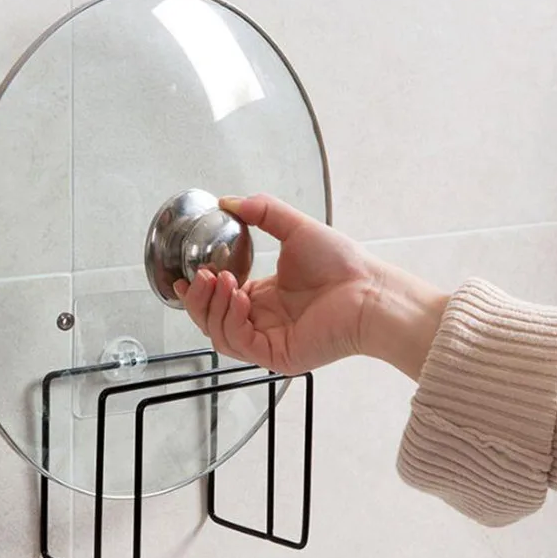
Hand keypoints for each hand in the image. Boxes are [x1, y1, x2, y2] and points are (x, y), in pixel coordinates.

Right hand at [173, 194, 381, 374]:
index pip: (219, 300)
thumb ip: (263, 212)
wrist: (370, 292)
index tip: (187, 275)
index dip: (199, 291)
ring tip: (222, 280)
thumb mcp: (296, 228)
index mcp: (264, 298)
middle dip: (199, 299)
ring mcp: (269, 341)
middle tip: (200, 276)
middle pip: (212, 320)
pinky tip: (240, 297)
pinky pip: (239, 343)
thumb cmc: (344, 266)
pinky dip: (231, 320)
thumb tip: (230, 201)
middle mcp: (263, 321)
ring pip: (219, 334)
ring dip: (213, 307)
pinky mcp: (276, 356)